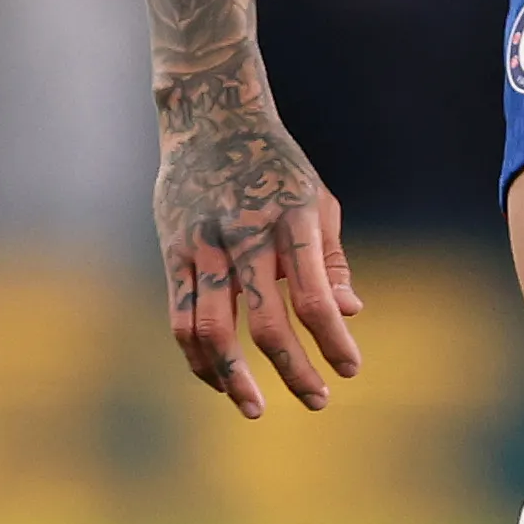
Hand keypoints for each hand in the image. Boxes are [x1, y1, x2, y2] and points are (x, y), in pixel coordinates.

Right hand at [153, 67, 362, 418]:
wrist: (210, 116)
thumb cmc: (276, 163)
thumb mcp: (318, 199)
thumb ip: (332, 259)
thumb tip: (348, 313)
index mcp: (294, 220)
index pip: (315, 297)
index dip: (332, 342)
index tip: (349, 371)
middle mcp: (247, 234)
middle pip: (267, 323)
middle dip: (294, 372)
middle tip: (318, 402)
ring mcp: (204, 244)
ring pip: (213, 330)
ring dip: (235, 378)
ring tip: (255, 407)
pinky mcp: (173, 252)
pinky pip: (182, 318)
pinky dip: (199, 357)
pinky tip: (219, 379)